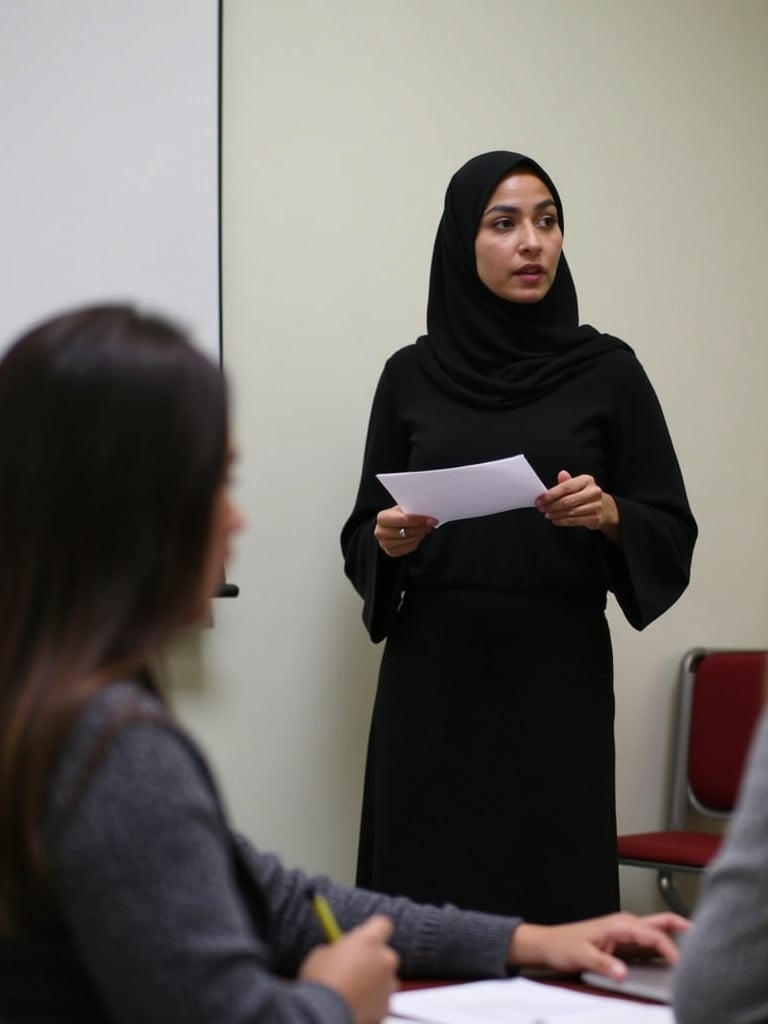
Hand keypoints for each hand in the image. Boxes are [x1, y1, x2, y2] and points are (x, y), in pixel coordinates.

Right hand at [299, 915, 399, 1023]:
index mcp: (369, 940)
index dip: (373, 931)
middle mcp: (384, 960)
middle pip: (384, 954)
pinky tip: (352, 1005)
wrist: (324, 1014)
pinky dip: (370, 1003)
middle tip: (352, 968)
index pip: (383, 924)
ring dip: (373, 983)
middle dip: (372, 960)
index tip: (363, 938)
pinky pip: (380, 1001)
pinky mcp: (386, 1008)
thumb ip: (339, 949)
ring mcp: (388, 985)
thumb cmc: (320, 981)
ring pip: (385, 980)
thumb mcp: (322, 954)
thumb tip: (341, 953)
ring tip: (351, 991)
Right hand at [375, 505, 437, 557]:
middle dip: (421, 528)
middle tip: (431, 524)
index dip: (419, 520)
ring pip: (408, 541)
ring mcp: (384, 544)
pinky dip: (415, 542)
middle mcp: (380, 532)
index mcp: (382, 518)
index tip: (432, 520)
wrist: (388, 526)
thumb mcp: (401, 508)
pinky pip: (408, 548)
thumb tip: (425, 512)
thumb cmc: (397, 515)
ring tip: (424, 529)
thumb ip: (410, 510)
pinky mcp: (390, 552)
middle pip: (406, 532)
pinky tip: (417, 536)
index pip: (403, 519)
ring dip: (419, 535)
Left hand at [508, 911, 689, 979]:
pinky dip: (663, 948)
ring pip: (656, 932)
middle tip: (705, 936)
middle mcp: (624, 925)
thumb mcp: (582, 957)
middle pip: (660, 923)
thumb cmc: (563, 946)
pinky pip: (648, 944)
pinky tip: (672, 959)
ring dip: (674, 938)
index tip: (683, 966)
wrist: (548, 945)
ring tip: (696, 950)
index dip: (671, 950)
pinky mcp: (622, 944)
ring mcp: (624, 934)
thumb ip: (604, 964)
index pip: (653, 935)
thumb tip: (623, 972)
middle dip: (682, 928)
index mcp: (619, 925)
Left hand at [535, 470, 619, 541]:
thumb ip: (566, 482)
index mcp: (587, 480)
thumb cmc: (585, 494)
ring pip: (570, 512)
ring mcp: (596, 506)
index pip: (566, 487)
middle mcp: (593, 492)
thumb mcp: (576, 484)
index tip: (541, 499)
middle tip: (542, 508)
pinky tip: (555, 520)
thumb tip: (561, 474)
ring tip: (547, 514)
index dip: (552, 494)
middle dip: (551, 505)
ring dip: (556, 514)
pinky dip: (562, 521)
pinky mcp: (595, 518)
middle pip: (567, 501)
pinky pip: (575, 521)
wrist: (604, 507)